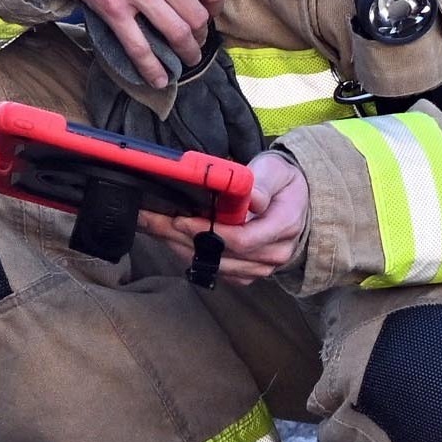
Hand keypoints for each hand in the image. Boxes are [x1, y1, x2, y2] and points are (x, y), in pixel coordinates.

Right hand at [73, 0, 226, 86]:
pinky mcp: (112, 8)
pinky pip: (137, 46)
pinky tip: (160, 79)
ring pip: (175, 33)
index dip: (216, 5)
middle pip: (197, 16)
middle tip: (197, 37)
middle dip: (201, 32)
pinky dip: (151, 68)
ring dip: (186, 51)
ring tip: (187, 57)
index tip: (209, 10)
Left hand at [141, 148, 307, 285]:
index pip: (242, 240)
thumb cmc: (280, 181)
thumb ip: (261, 183)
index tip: (180, 219)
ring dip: (180, 247)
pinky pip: (217, 271)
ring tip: (152, 226)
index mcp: (283, 226)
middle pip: (223, 256)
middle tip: (149, 220)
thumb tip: (251, 198)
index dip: (207, 232)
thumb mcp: (275, 171)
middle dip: (182, 238)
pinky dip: (191, 256)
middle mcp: (275, 252)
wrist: (291, 198)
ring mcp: (262, 265)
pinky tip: (169, 239)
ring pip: (215, 266)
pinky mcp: (248, 270)